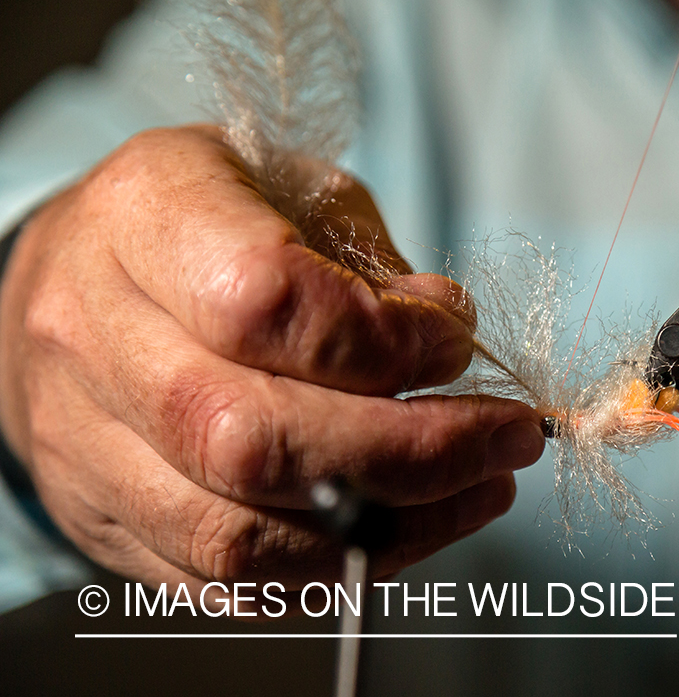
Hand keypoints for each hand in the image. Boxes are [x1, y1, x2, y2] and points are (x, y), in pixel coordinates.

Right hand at [0, 125, 543, 599]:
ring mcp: (85, 442)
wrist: (77, 284)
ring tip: (481, 487)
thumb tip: (448, 337)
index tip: (459, 344)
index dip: (386, 339)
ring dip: (393, 524)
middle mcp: (93, 334)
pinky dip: (340, 566)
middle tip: (510, 437)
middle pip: (251, 436)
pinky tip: (411, 524)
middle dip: (413, 452)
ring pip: (239, 532)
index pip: (265, 300)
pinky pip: (228, 580)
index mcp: (144, 214)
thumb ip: (371, 263)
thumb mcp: (296, 190)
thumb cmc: (210, 222)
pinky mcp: (105, 519)